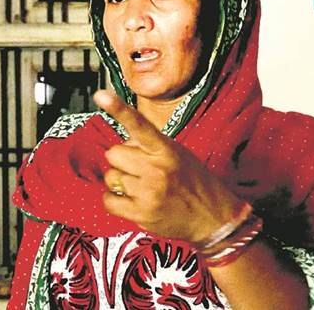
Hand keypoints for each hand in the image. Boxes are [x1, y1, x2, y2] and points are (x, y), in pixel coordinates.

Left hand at [93, 90, 243, 242]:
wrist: (213, 218)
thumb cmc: (193, 181)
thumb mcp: (177, 154)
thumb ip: (149, 145)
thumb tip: (124, 141)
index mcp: (166, 150)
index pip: (139, 125)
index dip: (118, 109)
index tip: (101, 94)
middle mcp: (157, 169)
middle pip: (114, 153)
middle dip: (122, 160)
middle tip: (139, 170)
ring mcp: (148, 192)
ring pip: (111, 177)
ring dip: (121, 181)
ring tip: (142, 187)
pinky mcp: (141, 214)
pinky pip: (108, 200)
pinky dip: (115, 200)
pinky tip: (131, 201)